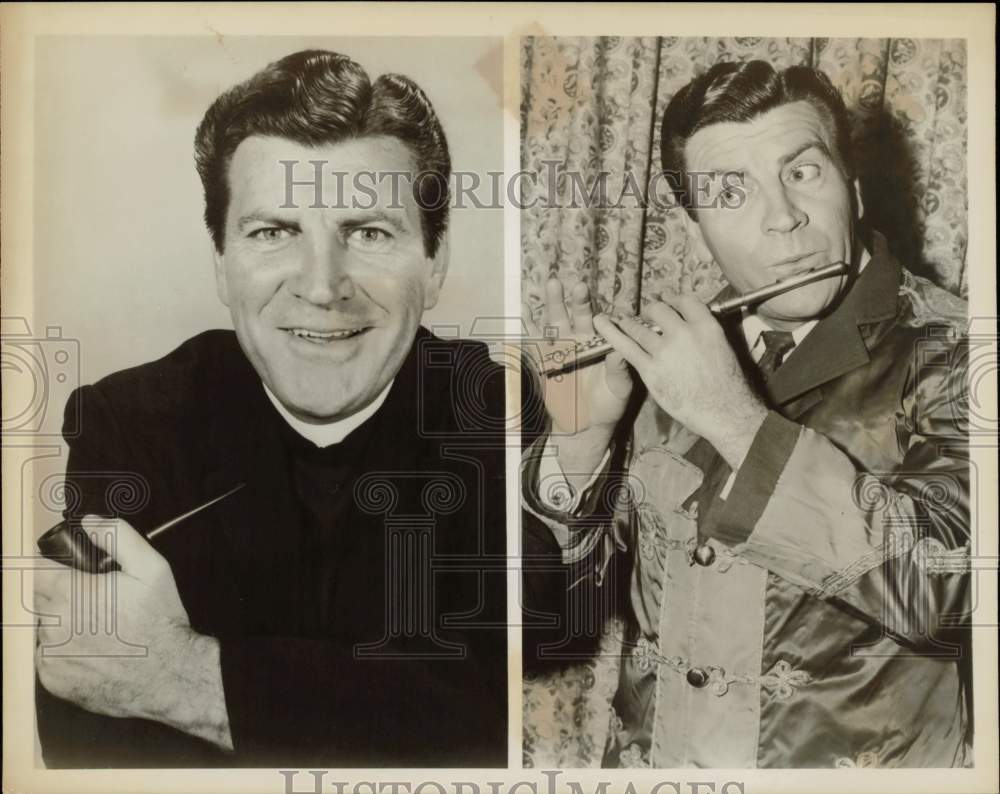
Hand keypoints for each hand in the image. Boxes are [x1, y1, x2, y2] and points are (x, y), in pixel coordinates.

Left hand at [34, 516, 232, 748]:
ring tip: (97, 627)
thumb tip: (89, 522)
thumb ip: (118, 536)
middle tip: (93, 601)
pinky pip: (47, 657)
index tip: (65, 571)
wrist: (168, 675)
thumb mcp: (151, 567)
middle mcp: (53, 623)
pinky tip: (93, 650)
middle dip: (59, 594)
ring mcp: (51, 654)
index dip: (48, 567)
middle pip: (37, 598)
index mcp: (71, 592)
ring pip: (43, 628)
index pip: (33, 570)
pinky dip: (64, 651)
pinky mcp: (53, 679)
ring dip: (61, 622)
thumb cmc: (160, 621)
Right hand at [523, 279, 632, 485]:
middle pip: (575, 315)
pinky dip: (527, 328)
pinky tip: (523, 311)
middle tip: (577, 286)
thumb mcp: (618, 388)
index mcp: (597, 344)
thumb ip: (618, 369)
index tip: (591, 294)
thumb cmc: (607, 405)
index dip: (594, 307)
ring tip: (553, 285)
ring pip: (554, 323)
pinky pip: (534, 343)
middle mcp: (578, 342)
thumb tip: (619, 349)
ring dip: (553, 305)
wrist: (585, 427)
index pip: (596, 321)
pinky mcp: (543, 362)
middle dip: (574, 300)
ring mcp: (558, 351)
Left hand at [595, 293, 767, 468]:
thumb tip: (693, 322)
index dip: (674, 300)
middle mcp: (684, 333)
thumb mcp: (723, 347)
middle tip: (647, 316)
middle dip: (651, 311)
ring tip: (623, 322)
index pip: (685, 301)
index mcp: (706, 325)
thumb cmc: (727, 384)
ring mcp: (665, 351)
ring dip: (629, 323)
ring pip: (638, 327)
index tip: (668, 303)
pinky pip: (625, 347)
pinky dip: (611, 334)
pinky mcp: (650, 369)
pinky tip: (601, 325)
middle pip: (659, 309)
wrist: (723, 411)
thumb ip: (704, 331)